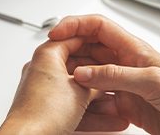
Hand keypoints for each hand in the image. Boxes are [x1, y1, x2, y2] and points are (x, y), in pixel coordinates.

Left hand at [0, 37, 128, 134]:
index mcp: (47, 55)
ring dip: (98, 100)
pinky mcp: (46, 110)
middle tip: (117, 77)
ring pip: (76, 90)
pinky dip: (90, 113)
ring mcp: (43, 91)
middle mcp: (42, 70)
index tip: (111, 48)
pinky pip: (72, 107)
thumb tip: (105, 80)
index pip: (74, 39)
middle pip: (78, 67)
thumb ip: (96, 81)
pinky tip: (109, 121)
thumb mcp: (81, 91)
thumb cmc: (44, 113)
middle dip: (100, 77)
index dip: (96, 43)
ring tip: (118, 106)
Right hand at [49, 15, 159, 133]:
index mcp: (133, 48)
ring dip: (77, 82)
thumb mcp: (151, 81)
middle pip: (90, 50)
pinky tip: (82, 111)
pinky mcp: (128, 106)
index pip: (97, 26)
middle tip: (51, 64)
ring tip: (62, 89)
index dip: (75, 24)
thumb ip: (115, 76)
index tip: (55, 33)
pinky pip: (101, 101)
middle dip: (70, 54)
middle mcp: (126, 63)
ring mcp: (126, 84)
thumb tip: (83, 73)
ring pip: (92, 77)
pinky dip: (89, 105)